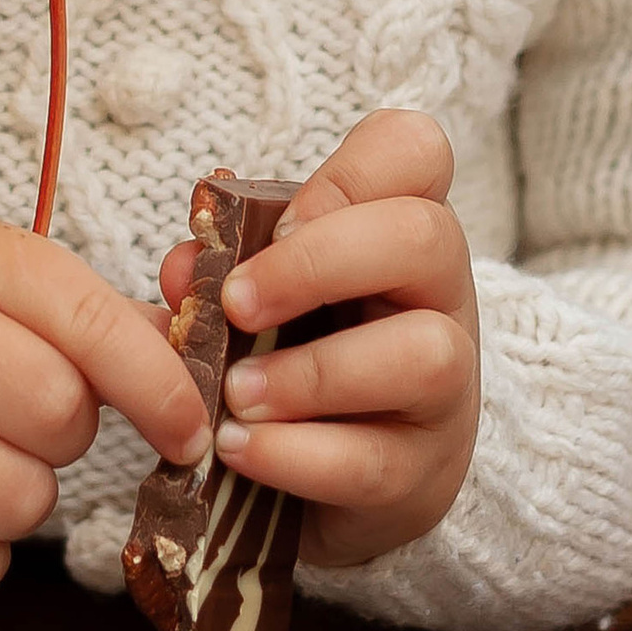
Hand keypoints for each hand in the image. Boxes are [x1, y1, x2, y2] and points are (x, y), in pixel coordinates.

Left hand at [157, 111, 479, 569]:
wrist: (343, 478)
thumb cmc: (299, 354)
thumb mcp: (265, 296)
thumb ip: (222, 269)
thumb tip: (185, 266)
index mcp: (400, 232)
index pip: (415, 151)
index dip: (350, 172)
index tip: (278, 221)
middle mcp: (441, 298)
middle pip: (425, 238)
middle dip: (316, 264)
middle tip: (236, 305)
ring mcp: (446, 391)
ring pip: (423, 355)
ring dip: (311, 374)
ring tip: (234, 393)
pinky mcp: (423, 475)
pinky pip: (374, 463)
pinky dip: (295, 455)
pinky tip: (238, 447)